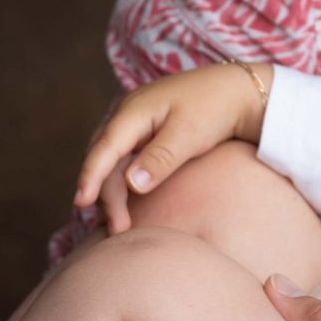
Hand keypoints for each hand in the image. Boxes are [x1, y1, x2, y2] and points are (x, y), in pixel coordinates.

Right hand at [73, 63, 269, 232]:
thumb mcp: (190, 134)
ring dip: (113, 192)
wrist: (238, 91)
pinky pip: (124, 160)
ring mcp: (135, 124)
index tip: (82, 203)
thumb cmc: (215, 108)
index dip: (90, 176)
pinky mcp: (145, 134)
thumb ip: (160, 159)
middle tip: (118, 229)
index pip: (105, 147)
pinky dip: (123, 183)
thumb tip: (131, 185)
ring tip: (119, 224)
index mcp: (134, 110)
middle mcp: (127, 115)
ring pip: (112, 161)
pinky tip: (126, 204)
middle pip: (104, 158)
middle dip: (105, 194)